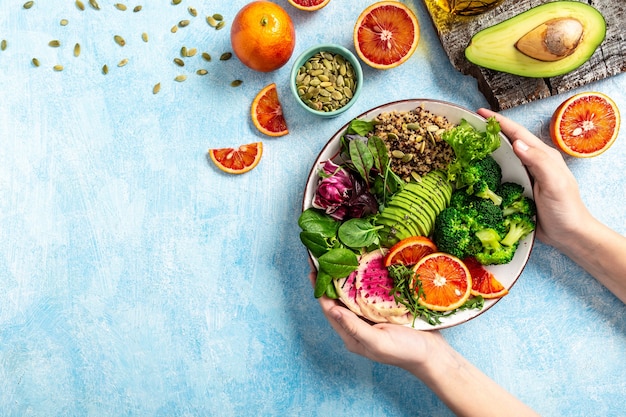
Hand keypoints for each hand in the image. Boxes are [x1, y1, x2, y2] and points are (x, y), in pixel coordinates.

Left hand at [308, 269, 446, 372]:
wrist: (434, 354)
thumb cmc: (405, 352)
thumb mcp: (378, 342)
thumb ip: (354, 327)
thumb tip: (332, 309)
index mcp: (351, 335)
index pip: (329, 308)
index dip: (320, 289)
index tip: (313, 269)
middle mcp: (357, 324)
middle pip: (338, 299)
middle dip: (330, 279)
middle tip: (324, 256)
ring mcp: (370, 317)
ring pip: (352, 294)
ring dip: (345, 277)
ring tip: (338, 256)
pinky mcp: (383, 309)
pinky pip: (369, 292)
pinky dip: (364, 279)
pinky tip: (363, 265)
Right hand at [477, 108, 591, 251]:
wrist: (569, 235)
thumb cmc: (565, 209)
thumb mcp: (555, 183)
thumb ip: (539, 162)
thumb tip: (517, 143)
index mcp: (542, 156)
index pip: (518, 133)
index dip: (499, 122)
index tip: (480, 113)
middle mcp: (532, 163)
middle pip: (508, 142)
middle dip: (489, 132)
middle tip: (468, 127)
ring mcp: (524, 177)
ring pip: (502, 158)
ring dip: (485, 151)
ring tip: (467, 146)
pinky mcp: (517, 191)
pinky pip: (499, 176)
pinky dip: (486, 171)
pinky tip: (475, 172)